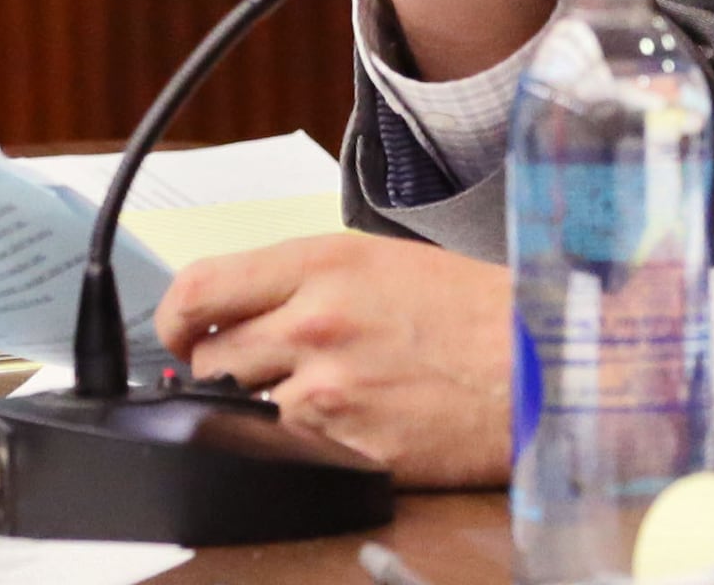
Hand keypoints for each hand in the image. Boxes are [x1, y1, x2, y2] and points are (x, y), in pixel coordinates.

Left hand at [157, 235, 513, 488]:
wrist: (542, 365)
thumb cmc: (476, 312)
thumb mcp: (384, 262)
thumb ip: (306, 282)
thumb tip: (241, 311)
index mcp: (323, 266)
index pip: (197, 290)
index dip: (171, 321)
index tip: (181, 335)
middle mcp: (315, 324)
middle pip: (208, 361)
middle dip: (227, 371)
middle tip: (266, 371)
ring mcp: (327, 391)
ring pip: (242, 412)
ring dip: (268, 409)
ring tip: (328, 396)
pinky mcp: (344, 449)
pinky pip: (288, 451)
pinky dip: (307, 445)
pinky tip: (354, 425)